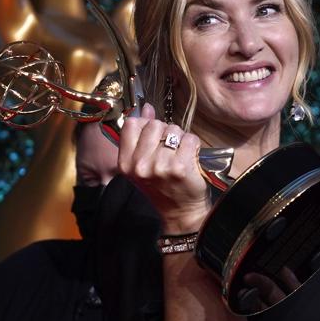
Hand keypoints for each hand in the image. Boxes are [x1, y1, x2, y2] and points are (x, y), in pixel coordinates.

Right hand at [117, 104, 211, 232]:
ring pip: (174, 130)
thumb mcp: (142, 164)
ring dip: (180, 139)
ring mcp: (160, 166)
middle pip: (155, 124)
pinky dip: (194, 145)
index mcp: (125, 163)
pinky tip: (190, 158)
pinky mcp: (180, 167)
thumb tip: (146, 107)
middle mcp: (140, 165)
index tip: (154, 136)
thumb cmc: (162, 187)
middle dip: (166, 132)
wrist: (179, 212)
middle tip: (170, 149)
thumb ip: (141, 135)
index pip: (132, 124)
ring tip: (179, 155)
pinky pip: (190, 139)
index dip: (146, 125)